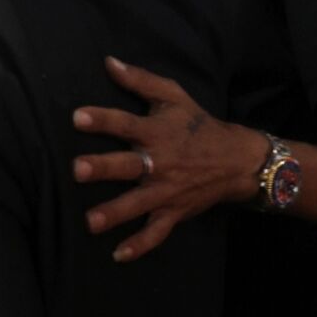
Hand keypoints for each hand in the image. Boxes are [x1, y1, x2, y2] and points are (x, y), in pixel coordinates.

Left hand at [72, 57, 264, 261]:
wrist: (238, 160)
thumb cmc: (197, 124)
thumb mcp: (173, 96)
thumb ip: (140, 80)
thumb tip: (108, 61)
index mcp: (156, 132)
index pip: (125, 124)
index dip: (102, 120)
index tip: (77, 117)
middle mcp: (160, 162)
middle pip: (128, 165)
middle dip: (103, 168)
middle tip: (78, 169)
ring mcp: (167, 190)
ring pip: (138, 203)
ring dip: (114, 212)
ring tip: (90, 221)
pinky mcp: (174, 211)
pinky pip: (156, 232)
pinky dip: (139, 245)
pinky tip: (117, 255)